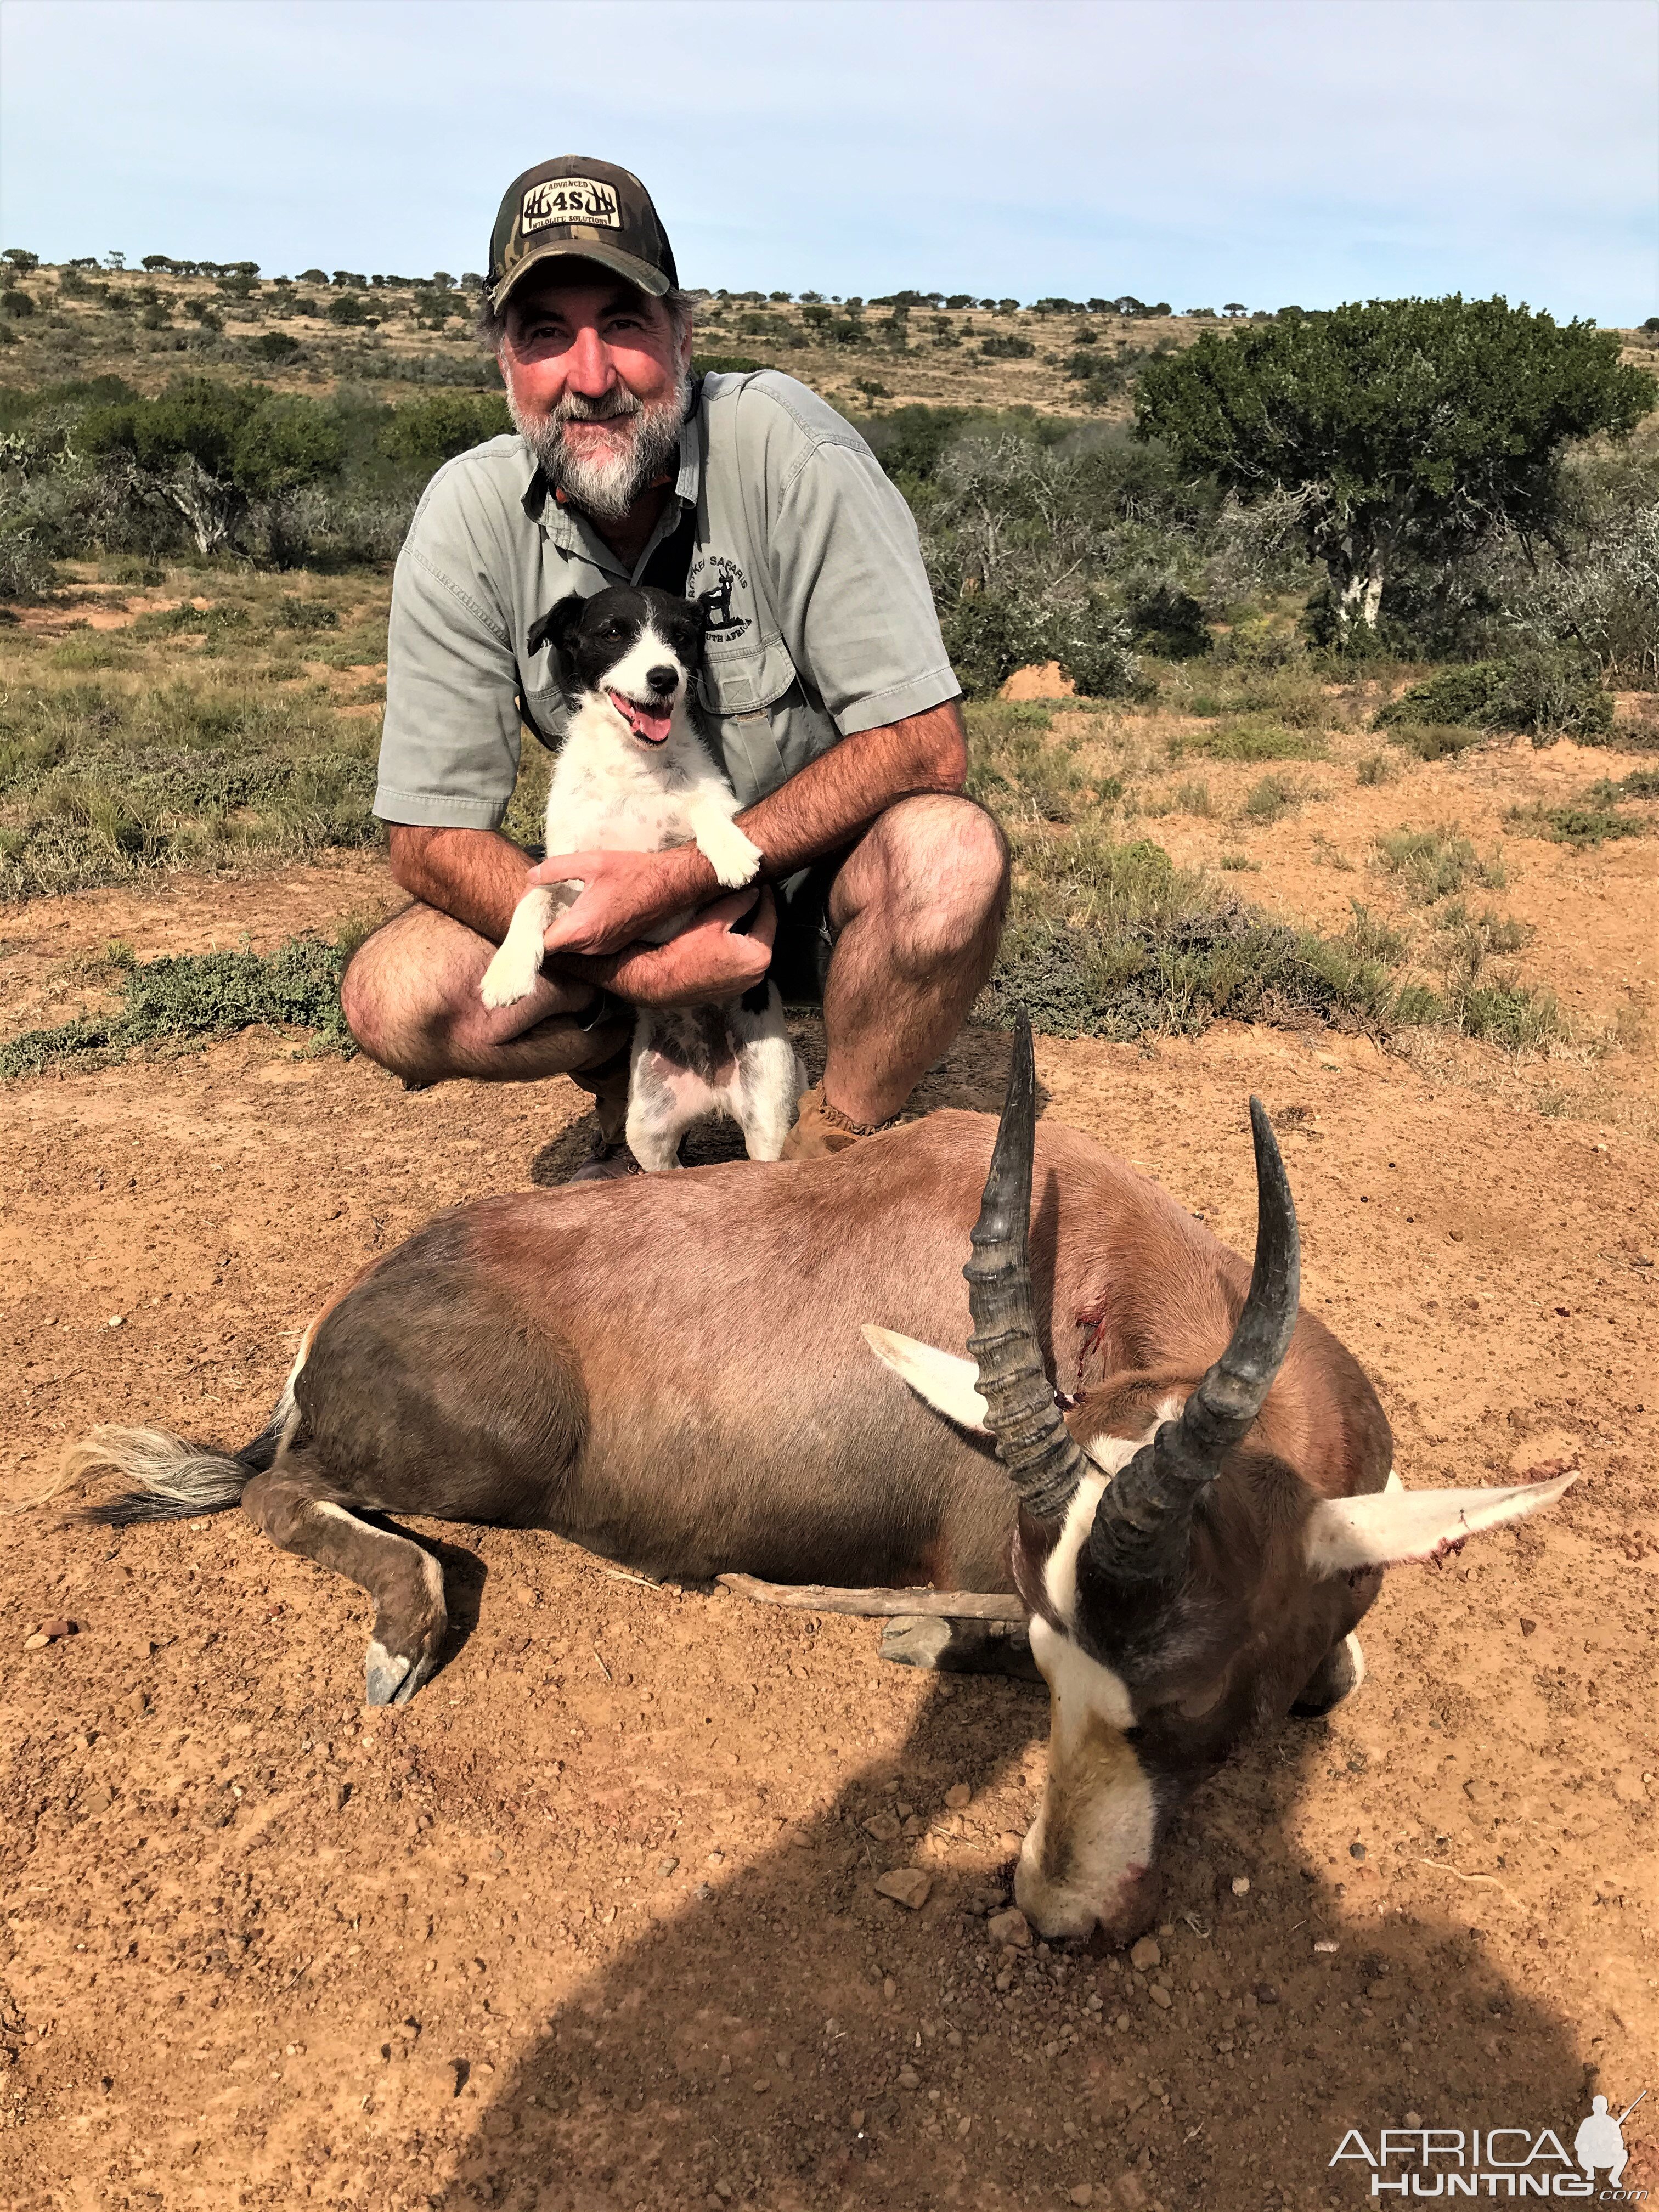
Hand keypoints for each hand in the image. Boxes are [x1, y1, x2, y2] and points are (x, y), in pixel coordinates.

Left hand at [531, 846, 700, 956]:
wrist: (669, 885)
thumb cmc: (633, 873)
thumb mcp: (591, 862)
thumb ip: (555, 869)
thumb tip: (531, 876)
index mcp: (580, 928)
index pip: (540, 943)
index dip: (529, 929)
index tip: (528, 910)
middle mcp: (590, 946)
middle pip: (553, 946)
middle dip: (543, 926)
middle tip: (540, 902)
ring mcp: (603, 949)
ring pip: (569, 946)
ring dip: (560, 929)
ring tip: (557, 904)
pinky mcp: (613, 946)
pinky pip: (585, 945)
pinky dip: (576, 931)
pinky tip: (578, 910)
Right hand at [605, 886, 776, 1009]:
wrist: (660, 980)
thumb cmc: (685, 951)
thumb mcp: (714, 920)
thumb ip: (739, 903)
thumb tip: (754, 890)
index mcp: (758, 956)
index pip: (770, 919)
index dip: (766, 897)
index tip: (762, 883)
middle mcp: (757, 974)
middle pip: (763, 935)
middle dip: (757, 913)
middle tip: (751, 892)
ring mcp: (744, 984)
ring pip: (751, 949)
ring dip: (747, 930)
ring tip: (739, 909)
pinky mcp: (731, 989)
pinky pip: (740, 961)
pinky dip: (738, 947)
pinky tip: (727, 934)